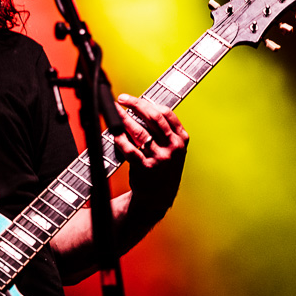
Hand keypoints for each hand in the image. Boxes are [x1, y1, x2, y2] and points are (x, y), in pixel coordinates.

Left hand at [113, 94, 188, 214]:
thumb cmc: (163, 168)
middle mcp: (173, 147)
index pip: (166, 113)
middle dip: (136, 104)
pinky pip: (130, 149)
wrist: (158, 197)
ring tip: (115, 112)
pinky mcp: (146, 168)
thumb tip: (143, 107)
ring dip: (124, 119)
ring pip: (140, 131)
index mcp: (181, 139)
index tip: (135, 98)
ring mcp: (160, 158)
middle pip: (153, 118)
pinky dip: (120, 139)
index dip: (148, 102)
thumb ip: (165, 130)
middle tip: (122, 99)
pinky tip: (114, 132)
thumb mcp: (174, 149)